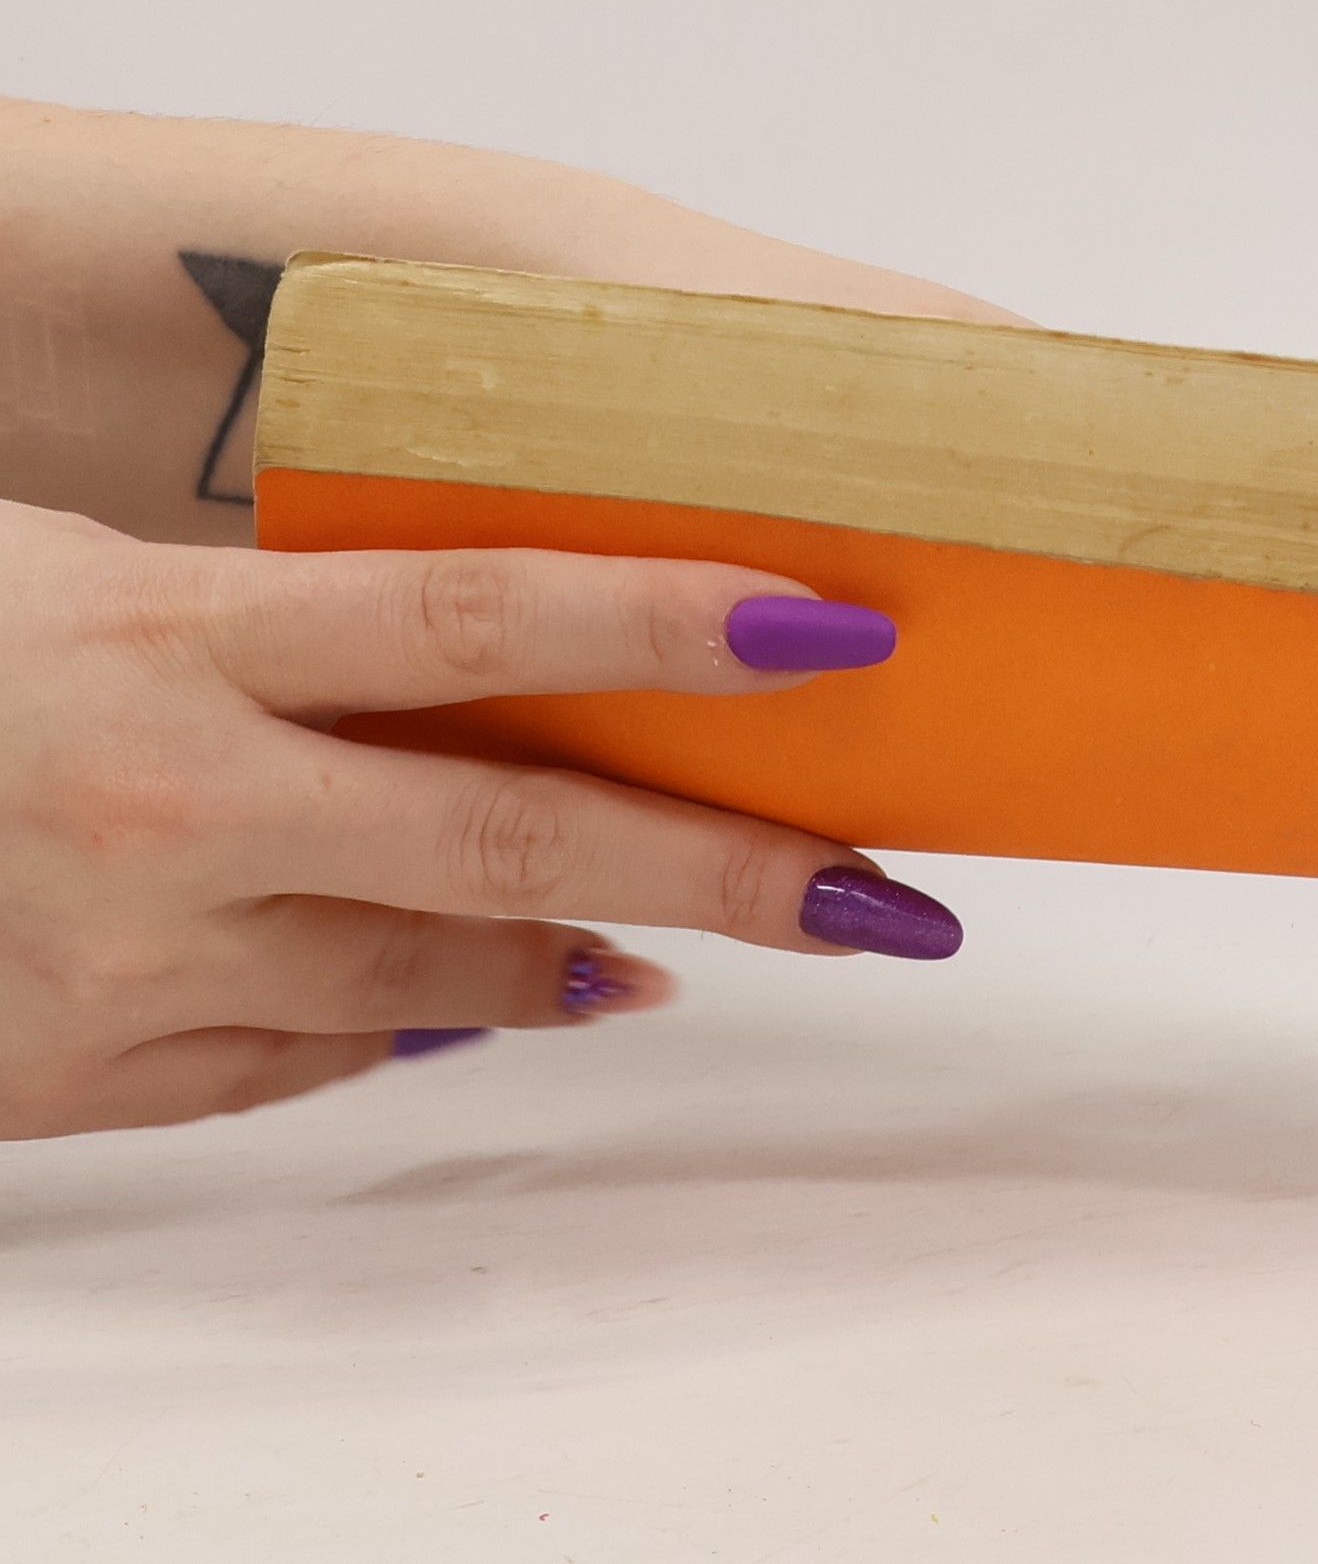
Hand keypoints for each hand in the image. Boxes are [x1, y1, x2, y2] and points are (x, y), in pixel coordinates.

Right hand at [0, 499, 956, 1137]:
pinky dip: (445, 1027)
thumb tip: (510, 685)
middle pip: (510, 839)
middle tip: (884, 894)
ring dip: (596, 956)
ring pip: (440, 982)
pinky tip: (527, 996)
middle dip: (724, 871)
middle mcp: (173, 807)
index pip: (479, 617)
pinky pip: (322, 1059)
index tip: (830, 630)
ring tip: (724, 927)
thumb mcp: (89, 584)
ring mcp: (139, 964)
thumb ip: (298, 636)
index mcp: (166, 641)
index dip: (669, 620)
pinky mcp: (95, 1076)